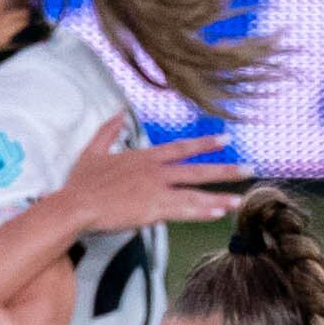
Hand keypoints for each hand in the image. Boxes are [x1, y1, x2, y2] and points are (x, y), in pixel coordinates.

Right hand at [47, 121, 246, 234]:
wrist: (75, 206)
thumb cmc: (81, 183)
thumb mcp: (93, 151)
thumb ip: (108, 131)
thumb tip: (117, 111)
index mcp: (145, 157)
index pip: (182, 148)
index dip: (205, 144)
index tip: (225, 139)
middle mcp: (156, 171)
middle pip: (197, 169)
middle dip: (224, 170)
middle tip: (248, 169)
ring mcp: (156, 191)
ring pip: (194, 193)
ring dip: (219, 196)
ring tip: (240, 200)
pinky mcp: (153, 211)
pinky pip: (184, 211)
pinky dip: (202, 212)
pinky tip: (219, 213)